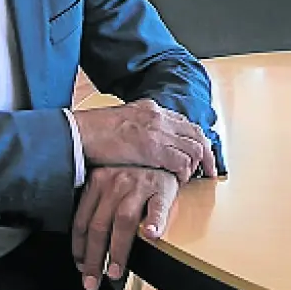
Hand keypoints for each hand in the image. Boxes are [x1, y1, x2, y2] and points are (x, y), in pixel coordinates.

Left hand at [71, 166, 178, 289]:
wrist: (163, 153)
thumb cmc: (135, 172)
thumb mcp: (110, 181)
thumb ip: (98, 205)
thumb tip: (86, 243)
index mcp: (98, 181)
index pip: (82, 220)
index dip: (79, 247)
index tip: (80, 266)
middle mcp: (115, 182)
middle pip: (98, 225)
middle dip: (93, 257)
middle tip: (93, 280)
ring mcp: (139, 185)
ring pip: (123, 221)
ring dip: (117, 250)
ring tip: (114, 271)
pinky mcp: (162, 189)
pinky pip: (158, 208)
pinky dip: (154, 223)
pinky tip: (151, 236)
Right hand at [72, 99, 216, 183]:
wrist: (79, 133)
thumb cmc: (93, 132)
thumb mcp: (122, 122)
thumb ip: (139, 127)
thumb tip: (145, 140)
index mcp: (151, 109)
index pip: (184, 123)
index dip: (197, 140)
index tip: (202, 154)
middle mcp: (158, 117)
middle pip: (196, 134)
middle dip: (207, 154)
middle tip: (211, 171)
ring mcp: (157, 132)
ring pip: (194, 148)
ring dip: (196, 165)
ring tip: (192, 178)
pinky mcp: (153, 149)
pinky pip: (182, 162)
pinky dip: (185, 173)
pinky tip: (180, 180)